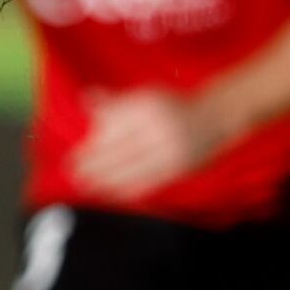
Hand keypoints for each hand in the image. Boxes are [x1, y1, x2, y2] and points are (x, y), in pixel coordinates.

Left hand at [74, 89, 217, 198]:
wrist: (215, 117)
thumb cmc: (171, 107)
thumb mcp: (145, 96)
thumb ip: (114, 103)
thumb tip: (85, 99)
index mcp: (147, 107)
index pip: (112, 129)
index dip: (91, 146)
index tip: (73, 157)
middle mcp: (159, 127)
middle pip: (119, 150)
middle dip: (94, 165)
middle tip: (73, 174)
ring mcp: (172, 149)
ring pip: (133, 168)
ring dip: (106, 180)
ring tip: (86, 186)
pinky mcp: (180, 167)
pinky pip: (151, 180)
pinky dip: (129, 188)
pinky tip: (112, 193)